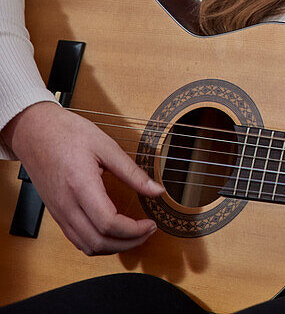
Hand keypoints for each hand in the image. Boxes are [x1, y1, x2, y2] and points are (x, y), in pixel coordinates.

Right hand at [2, 101, 164, 254]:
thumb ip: (132, 172)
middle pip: (97, 242)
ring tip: (135, 234)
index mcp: (80, 186)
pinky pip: (76, 239)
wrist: (34, 132)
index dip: (134, 230)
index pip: (108, 223)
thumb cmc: (67, 133)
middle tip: (148, 231)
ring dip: (114, 247)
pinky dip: (98, 243)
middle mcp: (66, 205)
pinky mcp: (56, 213)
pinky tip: (114, 232)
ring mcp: (58, 212)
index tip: (151, 223)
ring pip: (86, 246)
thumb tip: (157, 190)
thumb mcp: (106, 146)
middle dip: (128, 243)